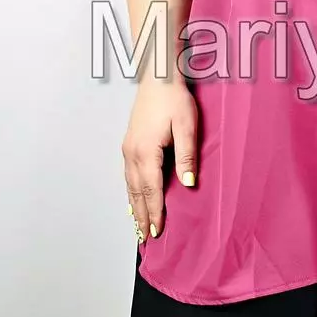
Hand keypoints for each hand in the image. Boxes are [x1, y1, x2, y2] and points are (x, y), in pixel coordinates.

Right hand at [123, 79, 198, 241]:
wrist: (158, 78)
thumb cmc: (174, 100)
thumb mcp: (186, 127)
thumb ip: (186, 157)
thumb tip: (188, 185)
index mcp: (146, 152)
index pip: (151, 190)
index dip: (154, 212)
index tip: (156, 232)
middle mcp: (132, 153)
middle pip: (136, 192)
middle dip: (141, 216)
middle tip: (145, 238)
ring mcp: (128, 148)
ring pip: (130, 185)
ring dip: (134, 206)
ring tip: (138, 225)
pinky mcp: (129, 144)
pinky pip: (129, 175)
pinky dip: (131, 191)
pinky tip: (134, 198)